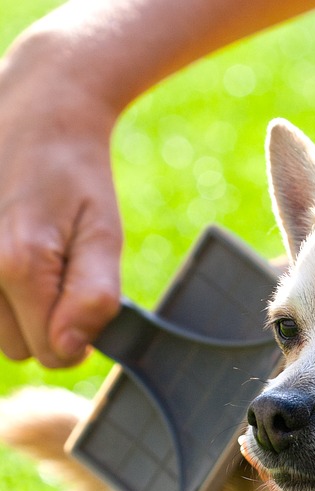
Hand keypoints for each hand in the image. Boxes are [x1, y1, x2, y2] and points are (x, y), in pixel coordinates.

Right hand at [0, 31, 121, 366]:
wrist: (36, 111)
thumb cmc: (76, 176)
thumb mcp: (103, 235)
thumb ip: (93, 299)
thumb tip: (68, 349)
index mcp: (17, 266)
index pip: (51, 354)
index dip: (77, 337)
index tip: (82, 295)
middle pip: (18, 349)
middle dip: (43, 323)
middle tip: (57, 267)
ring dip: (16, 309)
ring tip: (30, 255)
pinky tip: (9, 250)